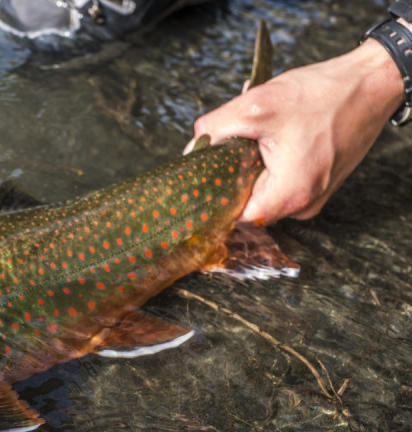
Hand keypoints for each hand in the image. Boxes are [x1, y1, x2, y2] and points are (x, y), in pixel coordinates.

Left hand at [186, 35, 405, 223]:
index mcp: (289, 195)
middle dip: (236, 173)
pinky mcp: (318, 183)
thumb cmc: (323, 95)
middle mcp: (304, 204)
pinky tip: (277, 135)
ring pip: (264, 190)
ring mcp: (314, 196)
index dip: (216, 194)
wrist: (371, 83)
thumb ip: (215, 130)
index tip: (206, 172)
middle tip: (239, 141)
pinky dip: (273, 160)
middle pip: (248, 202)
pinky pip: (282, 181)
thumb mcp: (255, 106)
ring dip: (255, 165)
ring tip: (263, 133)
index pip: (234, 215)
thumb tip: (193, 148)